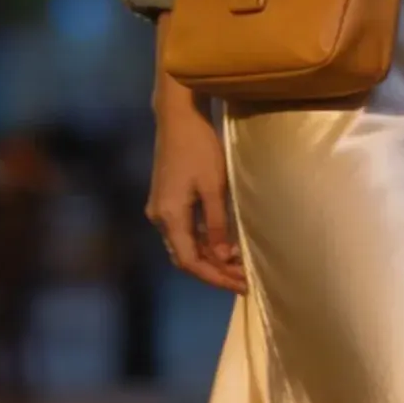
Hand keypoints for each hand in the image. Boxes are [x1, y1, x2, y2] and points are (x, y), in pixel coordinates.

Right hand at [147, 67, 248, 293]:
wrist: (178, 117)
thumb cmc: (199, 147)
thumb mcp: (214, 186)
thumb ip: (216, 224)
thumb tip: (223, 256)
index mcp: (170, 216)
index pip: (190, 261)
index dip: (215, 277)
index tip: (240, 285)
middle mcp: (160, 218)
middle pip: (185, 257)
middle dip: (214, 272)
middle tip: (243, 280)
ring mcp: (160, 209)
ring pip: (185, 246)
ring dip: (210, 258)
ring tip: (238, 266)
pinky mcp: (166, 200)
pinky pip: (184, 232)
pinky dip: (203, 243)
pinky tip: (223, 245)